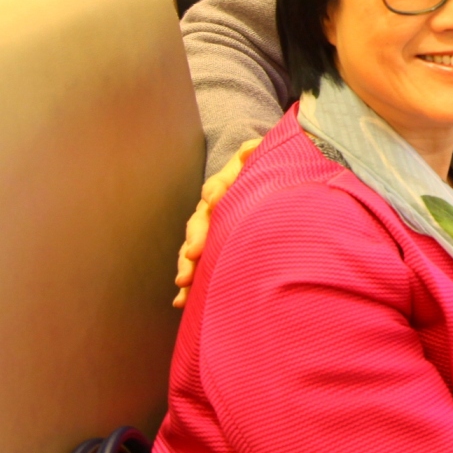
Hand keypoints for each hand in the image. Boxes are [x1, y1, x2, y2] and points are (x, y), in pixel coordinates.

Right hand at [172, 138, 260, 306]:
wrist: (270, 186)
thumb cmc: (266, 171)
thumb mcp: (264, 157)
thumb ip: (257, 153)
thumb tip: (248, 151)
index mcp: (223, 186)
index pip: (216, 188)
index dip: (216, 192)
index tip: (216, 199)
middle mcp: (210, 211)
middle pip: (198, 223)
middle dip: (196, 238)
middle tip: (193, 253)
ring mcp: (208, 232)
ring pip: (192, 249)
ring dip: (188, 265)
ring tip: (184, 282)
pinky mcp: (212, 252)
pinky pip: (198, 268)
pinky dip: (190, 284)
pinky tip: (181, 302)